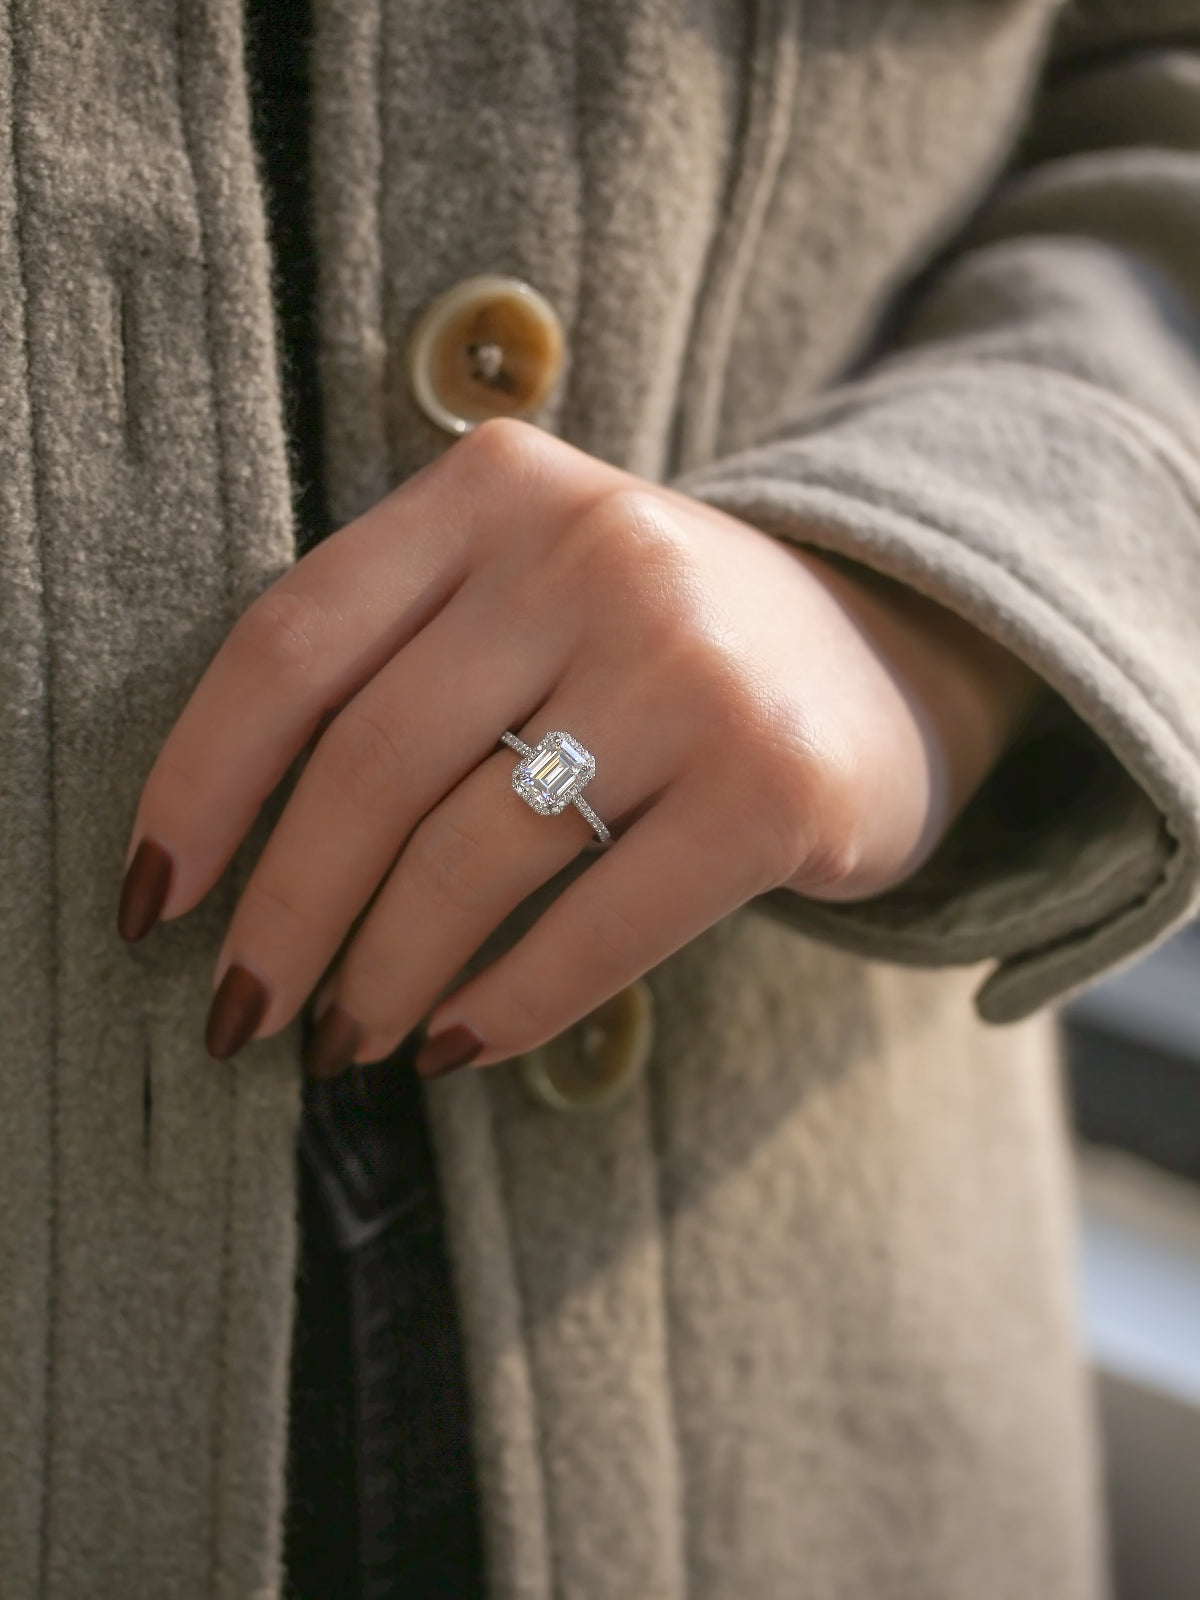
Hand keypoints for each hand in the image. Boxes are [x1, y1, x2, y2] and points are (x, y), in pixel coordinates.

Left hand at [116, 419, 1039, 1077]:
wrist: (882, 658)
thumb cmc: (655, 650)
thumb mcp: (527, 594)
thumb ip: (398, 661)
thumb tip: (237, 856)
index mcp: (497, 491)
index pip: (295, 641)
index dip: (201, 783)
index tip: (154, 897)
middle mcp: (594, 550)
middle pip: (371, 760)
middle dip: (283, 914)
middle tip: (246, 1011)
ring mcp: (692, 662)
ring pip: (472, 852)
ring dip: (385, 974)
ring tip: (353, 1037)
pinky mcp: (772, 780)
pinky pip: (595, 923)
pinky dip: (506, 1003)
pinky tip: (461, 1043)